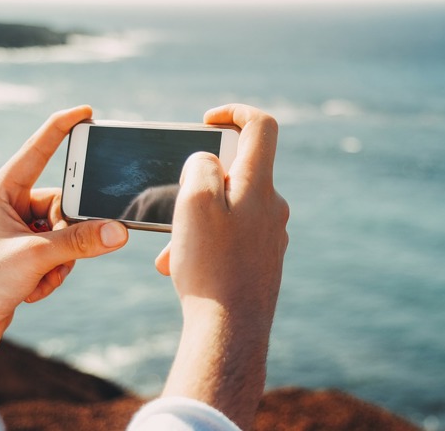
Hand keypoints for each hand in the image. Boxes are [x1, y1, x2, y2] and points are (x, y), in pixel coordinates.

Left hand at [0, 106, 128, 362]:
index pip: (38, 150)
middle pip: (66, 203)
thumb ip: (80, 242)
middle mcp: (11, 207)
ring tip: (36, 278)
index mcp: (2, 191)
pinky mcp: (27, 256)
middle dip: (69, 233)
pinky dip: (54, 274)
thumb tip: (119, 231)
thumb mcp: (35, 257)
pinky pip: (62, 255)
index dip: (63, 129)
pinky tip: (31, 291)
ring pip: (68, 233)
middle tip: (56, 254)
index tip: (88, 112)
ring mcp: (20, 232)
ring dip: (62, 260)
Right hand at [154, 104, 289, 429]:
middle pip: (237, 172)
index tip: (206, 121)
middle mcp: (273, 207)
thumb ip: (201, 167)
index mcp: (260, 186)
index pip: (261, 126)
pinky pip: (231, 238)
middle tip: (173, 207)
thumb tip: (208, 161)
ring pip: (228, 210)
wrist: (231, 332)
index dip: (234, 112)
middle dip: (198, 183)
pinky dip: (206, 243)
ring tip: (171, 251)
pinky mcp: (263, 259)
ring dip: (195, 221)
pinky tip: (182, 268)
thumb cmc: (211, 267)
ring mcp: (271, 235)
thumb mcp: (194, 203)